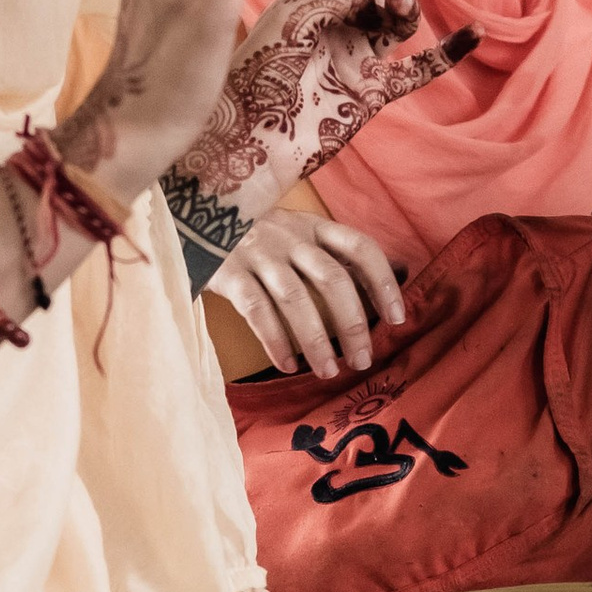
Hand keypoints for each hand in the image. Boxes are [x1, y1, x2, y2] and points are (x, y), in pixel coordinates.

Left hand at [172, 0, 476, 224]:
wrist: (253, 138)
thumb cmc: (259, 72)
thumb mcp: (293, 16)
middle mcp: (337, 23)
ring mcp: (357, 57)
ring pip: (400, 20)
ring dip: (406, 5)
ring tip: (397, 6)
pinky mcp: (374, 93)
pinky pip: (420, 69)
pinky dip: (448, 52)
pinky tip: (474, 32)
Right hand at [209, 208, 407, 378]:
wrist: (189, 219)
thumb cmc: (255, 236)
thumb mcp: (298, 234)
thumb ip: (339, 253)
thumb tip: (402, 271)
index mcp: (313, 226)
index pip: (360, 248)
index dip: (383, 283)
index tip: (397, 319)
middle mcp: (289, 235)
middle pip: (332, 279)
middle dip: (353, 324)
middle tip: (363, 360)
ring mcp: (257, 252)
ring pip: (296, 299)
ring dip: (316, 340)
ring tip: (329, 371)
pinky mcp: (228, 272)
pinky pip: (257, 311)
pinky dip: (276, 342)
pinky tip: (288, 365)